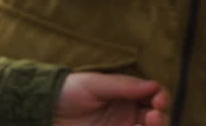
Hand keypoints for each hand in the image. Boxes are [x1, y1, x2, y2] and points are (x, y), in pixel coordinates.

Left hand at [54, 73, 169, 125]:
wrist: (44, 110)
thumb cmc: (68, 91)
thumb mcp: (93, 84)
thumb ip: (122, 86)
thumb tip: (153, 85)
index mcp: (126, 93)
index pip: (153, 95)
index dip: (161, 97)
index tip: (159, 99)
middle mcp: (128, 112)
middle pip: (156, 117)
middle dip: (160, 117)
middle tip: (154, 116)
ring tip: (149, 123)